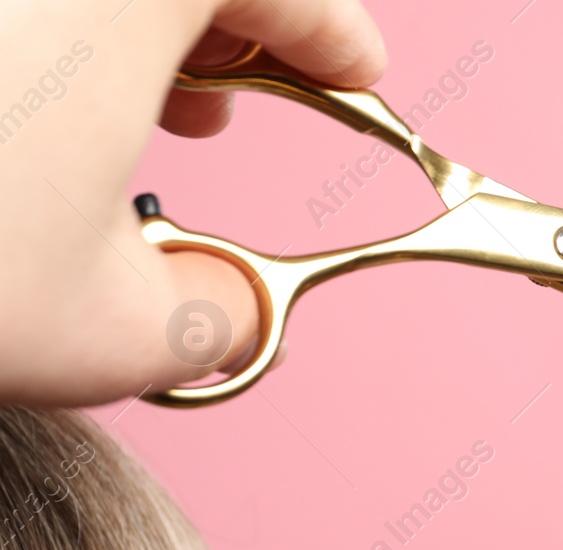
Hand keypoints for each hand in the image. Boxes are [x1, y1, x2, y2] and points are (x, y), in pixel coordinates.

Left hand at [0, 0, 384, 404]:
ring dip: (132, 27)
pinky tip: (38, 112)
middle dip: (229, 23)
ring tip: (139, 115)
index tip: (357, 73)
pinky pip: (24, 3)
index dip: (330, 28)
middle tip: (236, 107)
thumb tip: (234, 311)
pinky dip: (55, 34)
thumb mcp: (100, 331)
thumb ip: (212, 315)